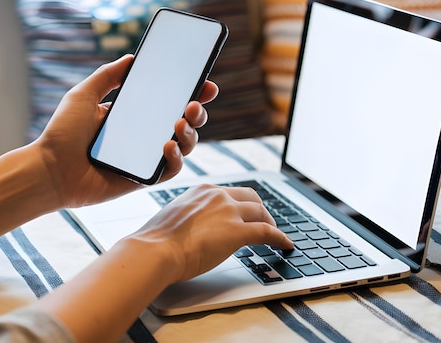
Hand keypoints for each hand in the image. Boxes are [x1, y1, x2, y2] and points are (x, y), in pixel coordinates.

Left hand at [32, 55, 218, 207]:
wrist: (49, 169)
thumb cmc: (62, 134)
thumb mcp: (83, 95)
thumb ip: (107, 76)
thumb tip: (131, 57)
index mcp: (134, 115)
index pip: (170, 102)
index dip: (193, 93)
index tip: (205, 83)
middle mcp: (145, 136)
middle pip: (186, 123)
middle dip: (198, 112)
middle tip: (194, 104)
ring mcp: (147, 157)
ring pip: (185, 146)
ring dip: (191, 134)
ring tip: (181, 123)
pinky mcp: (144, 178)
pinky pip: (171, 170)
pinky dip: (176, 158)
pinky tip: (168, 146)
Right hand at [127, 184, 293, 282]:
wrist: (155, 250)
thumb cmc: (157, 240)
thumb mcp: (175, 217)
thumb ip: (191, 216)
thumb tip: (195, 228)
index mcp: (202, 191)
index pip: (231, 193)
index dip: (242, 205)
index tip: (245, 213)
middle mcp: (218, 196)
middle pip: (251, 198)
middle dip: (260, 210)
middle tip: (264, 223)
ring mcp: (229, 212)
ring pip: (261, 213)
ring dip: (271, 224)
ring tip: (275, 235)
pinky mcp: (238, 231)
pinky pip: (267, 232)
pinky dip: (280, 238)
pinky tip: (285, 245)